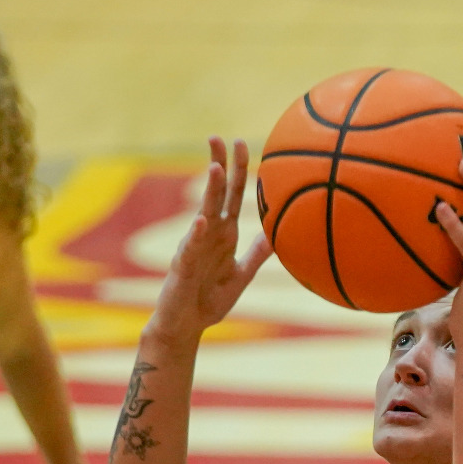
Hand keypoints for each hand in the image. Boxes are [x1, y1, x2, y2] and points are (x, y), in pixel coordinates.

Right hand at [150, 136, 270, 340]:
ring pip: (204, 214)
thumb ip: (258, 253)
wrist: (186, 326)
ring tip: (216, 168)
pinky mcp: (183, 267)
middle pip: (215, 194)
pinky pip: (191, 248)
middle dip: (219, 165)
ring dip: (210, 191)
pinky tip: (201, 221)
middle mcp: (209, 234)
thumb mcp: (242, 274)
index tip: (243, 143)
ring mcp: (195, 247)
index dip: (238, 170)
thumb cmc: (210, 300)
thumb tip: (280, 234)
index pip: (232, 195)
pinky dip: (196, 235)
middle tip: (221, 137)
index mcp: (224, 233)